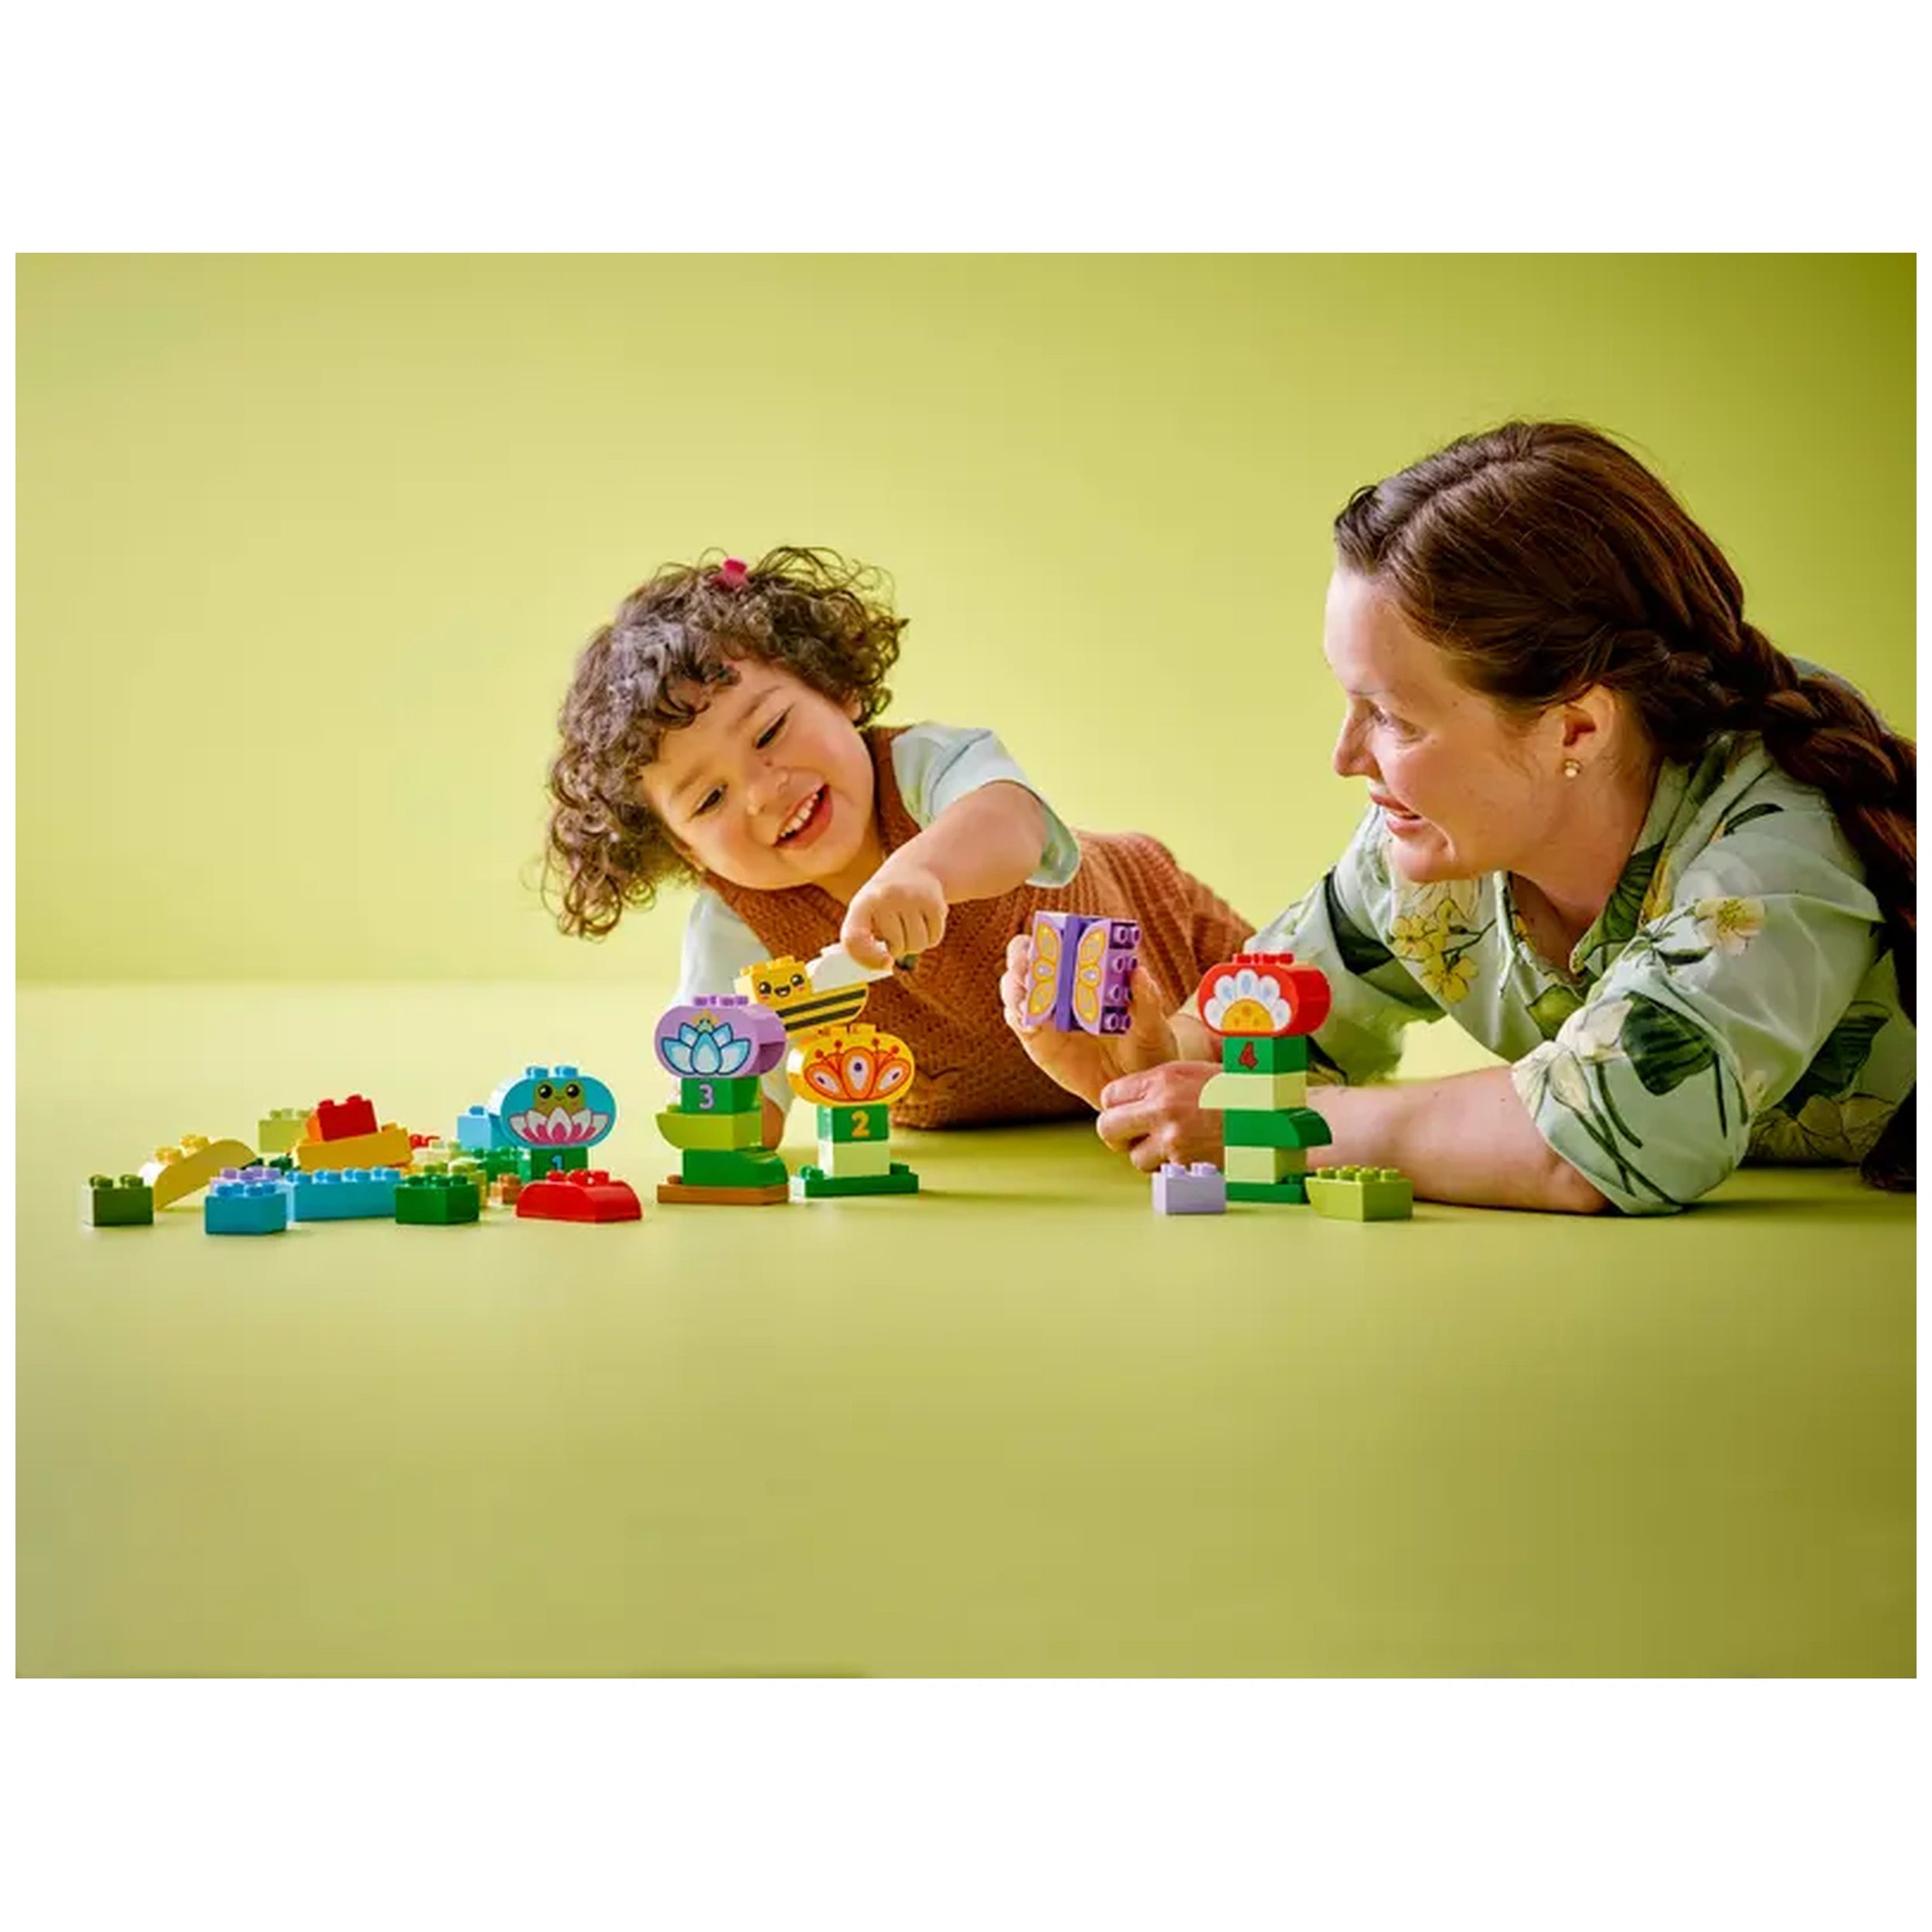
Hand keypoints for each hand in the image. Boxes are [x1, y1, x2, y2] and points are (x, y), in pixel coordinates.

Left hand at [841, 864, 947, 966]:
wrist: (914, 869)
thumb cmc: (883, 903)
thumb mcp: (866, 913)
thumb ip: (863, 943)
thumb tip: (884, 965)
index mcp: (862, 904)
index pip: (855, 939)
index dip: (867, 958)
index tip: (886, 963)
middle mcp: (885, 897)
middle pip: (897, 947)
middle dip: (899, 948)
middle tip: (898, 930)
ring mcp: (911, 898)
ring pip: (918, 945)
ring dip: (916, 944)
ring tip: (911, 925)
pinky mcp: (933, 902)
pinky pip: (934, 938)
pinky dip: (931, 937)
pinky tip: (925, 920)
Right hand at [999, 930, 1180, 1106]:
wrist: (1133, 1083)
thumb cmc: (1146, 1045)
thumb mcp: (1152, 1025)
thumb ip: (1145, 1000)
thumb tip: (1138, 971)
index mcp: (1086, 968)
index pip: (1058, 939)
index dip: (1048, 934)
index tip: (1052, 939)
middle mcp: (1060, 984)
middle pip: (1026, 958)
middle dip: (1022, 958)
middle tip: (1028, 968)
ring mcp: (1045, 1010)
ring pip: (1015, 987)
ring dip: (1016, 988)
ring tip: (1028, 1000)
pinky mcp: (1036, 1037)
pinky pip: (1018, 1021)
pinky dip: (1018, 1017)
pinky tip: (1030, 1022)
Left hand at [1095, 1060, 1225, 1172]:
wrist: (1273, 1114)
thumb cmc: (1237, 1090)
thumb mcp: (1192, 1072)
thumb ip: (1158, 1085)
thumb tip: (1132, 1099)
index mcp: (1162, 1080)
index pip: (1109, 1097)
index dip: (1116, 1106)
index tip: (1126, 1110)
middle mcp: (1162, 1109)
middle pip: (1108, 1129)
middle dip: (1118, 1134)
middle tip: (1133, 1134)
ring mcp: (1174, 1141)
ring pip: (1135, 1158)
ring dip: (1149, 1154)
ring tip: (1173, 1143)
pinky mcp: (1189, 1166)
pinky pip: (1163, 1173)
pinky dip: (1172, 1167)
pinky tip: (1191, 1153)